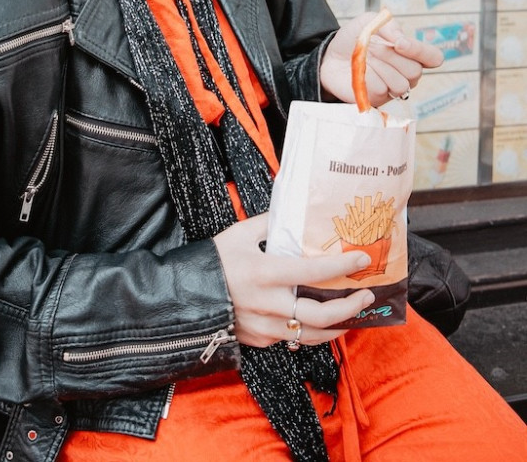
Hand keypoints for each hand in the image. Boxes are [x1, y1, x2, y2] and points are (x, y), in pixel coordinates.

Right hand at [213, 213, 374, 347]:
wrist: (186, 296)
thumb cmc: (213, 261)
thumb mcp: (239, 234)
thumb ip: (268, 224)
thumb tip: (291, 213)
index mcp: (264, 272)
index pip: (313, 271)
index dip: (341, 267)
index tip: (361, 260)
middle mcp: (269, 303)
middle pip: (321, 314)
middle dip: (351, 306)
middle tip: (367, 295)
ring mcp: (265, 326)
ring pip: (312, 334)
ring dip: (339, 325)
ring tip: (354, 314)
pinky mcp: (261, 340)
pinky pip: (293, 338)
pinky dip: (313, 331)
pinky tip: (324, 322)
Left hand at [320, 12, 442, 106]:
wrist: (329, 56)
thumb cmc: (353, 39)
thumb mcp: (369, 22)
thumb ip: (389, 26)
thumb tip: (402, 41)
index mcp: (410, 53)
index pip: (433, 57)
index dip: (420, 51)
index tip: (399, 43)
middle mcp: (407, 73)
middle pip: (415, 71)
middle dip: (389, 56)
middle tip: (371, 47)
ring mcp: (393, 88)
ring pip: (400, 84)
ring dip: (379, 68)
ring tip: (365, 59)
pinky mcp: (378, 99)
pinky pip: (381, 90)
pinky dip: (367, 78)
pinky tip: (360, 72)